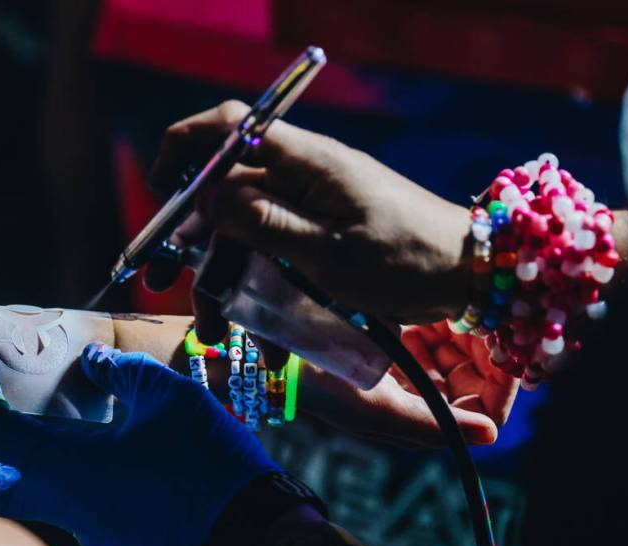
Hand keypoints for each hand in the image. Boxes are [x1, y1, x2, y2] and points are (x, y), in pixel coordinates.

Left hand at [0, 347, 280, 545]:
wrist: (244, 529)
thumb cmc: (207, 459)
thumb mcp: (168, 396)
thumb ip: (121, 371)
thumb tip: (91, 360)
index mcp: (71, 462)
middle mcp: (65, 500)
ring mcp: (85, 525)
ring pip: (21, 499)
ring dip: (1, 469)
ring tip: (1, 439)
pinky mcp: (108, 536)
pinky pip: (60, 506)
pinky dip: (43, 480)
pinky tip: (68, 458)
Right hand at [146, 100, 472, 329]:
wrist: (466, 273)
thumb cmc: (405, 259)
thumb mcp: (328, 251)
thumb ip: (262, 222)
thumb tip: (205, 196)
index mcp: (305, 163)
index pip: (231, 127)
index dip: (186, 149)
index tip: (162, 196)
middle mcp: (303, 175)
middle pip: (227, 191)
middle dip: (194, 238)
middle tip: (166, 283)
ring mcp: (313, 204)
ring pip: (247, 229)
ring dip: (225, 275)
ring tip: (213, 331)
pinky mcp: (323, 231)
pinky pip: (276, 250)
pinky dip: (261, 286)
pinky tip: (261, 335)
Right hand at [300, 321, 517, 446]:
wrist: (276, 359)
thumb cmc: (327, 390)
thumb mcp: (382, 410)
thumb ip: (436, 425)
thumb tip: (492, 436)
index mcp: (421, 422)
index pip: (485, 412)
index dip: (498, 384)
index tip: (502, 348)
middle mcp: (419, 400)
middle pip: (474, 377)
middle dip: (478, 348)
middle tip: (470, 314)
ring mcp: (404, 373)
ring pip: (455, 351)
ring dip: (457, 329)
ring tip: (446, 304)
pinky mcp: (389, 348)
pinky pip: (430, 335)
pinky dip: (436, 320)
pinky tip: (425, 304)